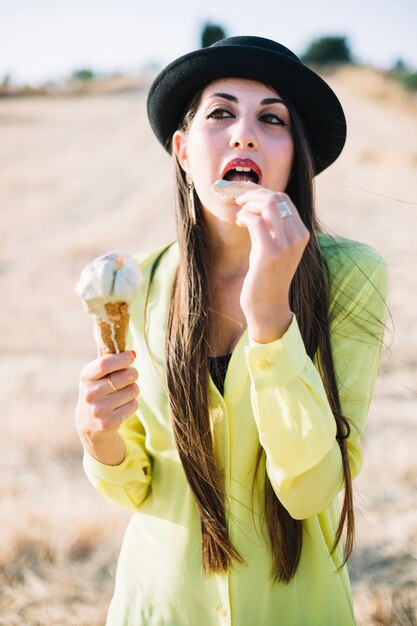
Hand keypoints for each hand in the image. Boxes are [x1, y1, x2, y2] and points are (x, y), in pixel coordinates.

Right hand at [75, 350, 138, 464]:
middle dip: (133, 373)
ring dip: (133, 390)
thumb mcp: (95, 374)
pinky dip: (132, 404)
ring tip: (123, 393)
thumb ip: (106, 356)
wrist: (89, 425)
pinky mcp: (109, 423)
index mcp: (85, 376)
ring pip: (133, 390)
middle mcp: (89, 393)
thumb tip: (116, 333)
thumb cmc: (98, 390)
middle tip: (130, 376)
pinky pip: (134, 405)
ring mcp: (98, 410)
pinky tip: (121, 406)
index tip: (132, 355)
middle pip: (126, 376)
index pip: (105, 364)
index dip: (123, 358)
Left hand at [235, 187, 309, 342]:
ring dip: (247, 203)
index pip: (284, 199)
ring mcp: (285, 244)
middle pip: (276, 197)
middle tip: (239, 200)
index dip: (262, 192)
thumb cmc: (267, 276)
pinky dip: (244, 217)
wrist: (268, 306)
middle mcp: (297, 236)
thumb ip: (274, 226)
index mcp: (302, 233)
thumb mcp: (276, 247)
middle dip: (253, 194)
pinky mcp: (270, 252)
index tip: (247, 196)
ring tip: (239, 213)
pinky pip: (255, 220)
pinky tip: (239, 223)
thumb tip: (257, 201)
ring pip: (267, 204)